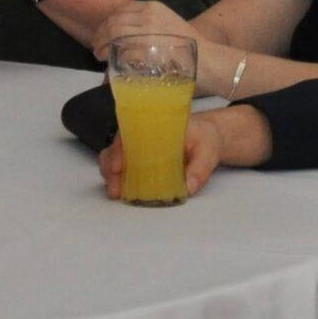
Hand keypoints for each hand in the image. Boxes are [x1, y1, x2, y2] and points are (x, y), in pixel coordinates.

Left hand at [90, 0, 192, 61]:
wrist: (208, 59)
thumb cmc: (188, 46)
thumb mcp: (167, 25)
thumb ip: (146, 26)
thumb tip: (121, 35)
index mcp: (153, 7)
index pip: (121, 10)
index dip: (107, 22)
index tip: (101, 32)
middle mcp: (150, 16)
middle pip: (114, 22)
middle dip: (100, 35)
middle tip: (96, 47)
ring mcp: (149, 32)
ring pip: (115, 35)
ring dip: (103, 46)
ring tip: (100, 55)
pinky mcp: (149, 49)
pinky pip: (124, 51)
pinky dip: (115, 58)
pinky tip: (112, 63)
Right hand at [97, 113, 226, 200]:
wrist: (208, 138)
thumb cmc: (205, 138)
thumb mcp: (208, 150)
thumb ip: (200, 168)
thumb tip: (188, 187)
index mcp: (155, 126)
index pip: (128, 133)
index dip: (118, 149)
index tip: (118, 167)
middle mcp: (142, 135)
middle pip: (116, 146)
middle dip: (110, 168)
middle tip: (115, 188)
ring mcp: (140, 148)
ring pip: (114, 157)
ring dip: (111, 175)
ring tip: (115, 192)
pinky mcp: (141, 160)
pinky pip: (123, 167)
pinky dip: (118, 178)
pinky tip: (121, 191)